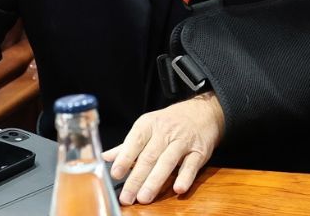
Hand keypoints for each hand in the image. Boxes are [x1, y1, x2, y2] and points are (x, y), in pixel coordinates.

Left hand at [103, 91, 224, 204]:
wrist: (205, 112)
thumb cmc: (172, 122)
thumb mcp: (148, 126)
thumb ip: (128, 145)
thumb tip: (105, 157)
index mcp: (149, 124)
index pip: (135, 141)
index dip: (125, 158)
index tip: (115, 174)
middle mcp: (166, 132)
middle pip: (149, 156)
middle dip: (136, 178)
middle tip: (126, 197)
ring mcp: (184, 141)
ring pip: (168, 161)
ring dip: (155, 181)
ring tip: (144, 198)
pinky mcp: (199, 151)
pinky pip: (192, 165)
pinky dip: (185, 177)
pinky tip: (178, 188)